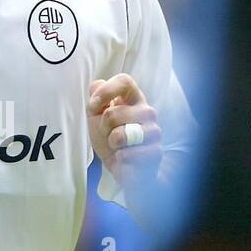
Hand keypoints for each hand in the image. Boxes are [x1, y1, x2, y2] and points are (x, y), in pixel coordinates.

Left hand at [87, 73, 161, 192]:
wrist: (124, 168)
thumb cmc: (111, 140)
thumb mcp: (96, 118)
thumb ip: (96, 100)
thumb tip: (96, 85)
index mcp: (133, 99)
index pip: (124, 82)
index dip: (105, 92)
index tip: (93, 106)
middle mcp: (147, 111)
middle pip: (114, 112)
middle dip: (103, 127)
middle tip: (108, 135)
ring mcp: (154, 131)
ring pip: (122, 134)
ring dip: (112, 143)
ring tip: (117, 147)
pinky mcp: (156, 151)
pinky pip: (129, 153)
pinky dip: (121, 157)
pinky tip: (124, 157)